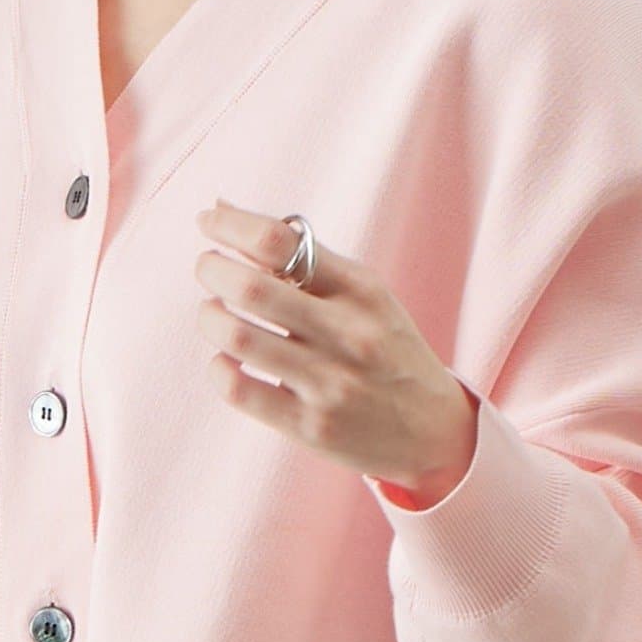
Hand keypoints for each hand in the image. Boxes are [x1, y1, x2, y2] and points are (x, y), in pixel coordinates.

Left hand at [193, 199, 478, 508]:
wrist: (434, 431)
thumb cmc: (386, 352)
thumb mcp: (365, 297)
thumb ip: (303, 259)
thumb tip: (222, 210)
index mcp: (361, 290)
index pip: (282, 242)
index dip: (232, 226)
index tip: (208, 223)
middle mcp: (348, 334)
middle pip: (252, 287)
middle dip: (212, 269)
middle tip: (206, 268)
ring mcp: (330, 383)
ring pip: (240, 337)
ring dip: (210, 317)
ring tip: (212, 313)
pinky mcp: (311, 427)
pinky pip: (240, 390)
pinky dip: (219, 368)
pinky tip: (225, 360)